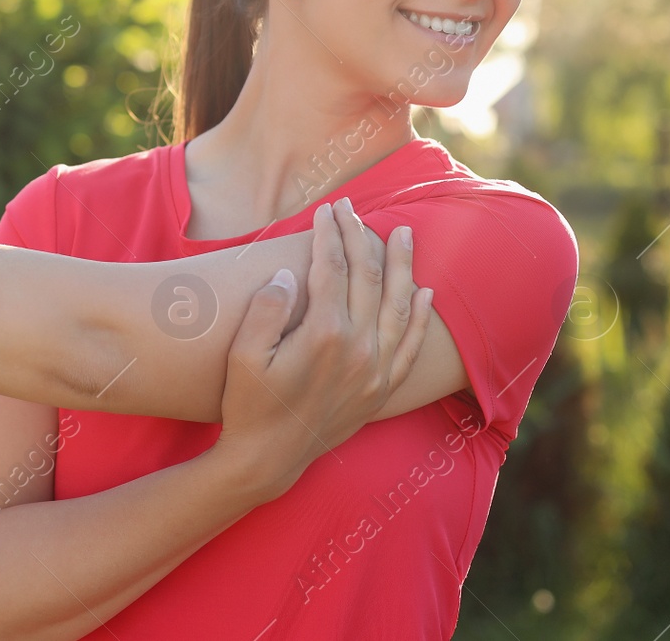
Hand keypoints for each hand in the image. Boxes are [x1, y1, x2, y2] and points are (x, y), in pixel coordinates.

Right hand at [212, 198, 428, 499]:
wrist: (268, 459)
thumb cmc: (249, 404)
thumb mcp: (243, 356)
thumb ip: (266, 310)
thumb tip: (288, 273)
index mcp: (325, 334)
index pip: (333, 269)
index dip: (330, 234)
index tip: (326, 210)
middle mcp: (359, 349)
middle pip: (368, 278)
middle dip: (360, 237)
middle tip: (352, 210)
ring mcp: (375, 370)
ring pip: (399, 306)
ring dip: (402, 266)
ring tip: (403, 233)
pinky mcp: (381, 389)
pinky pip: (411, 346)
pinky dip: (422, 318)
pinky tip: (426, 294)